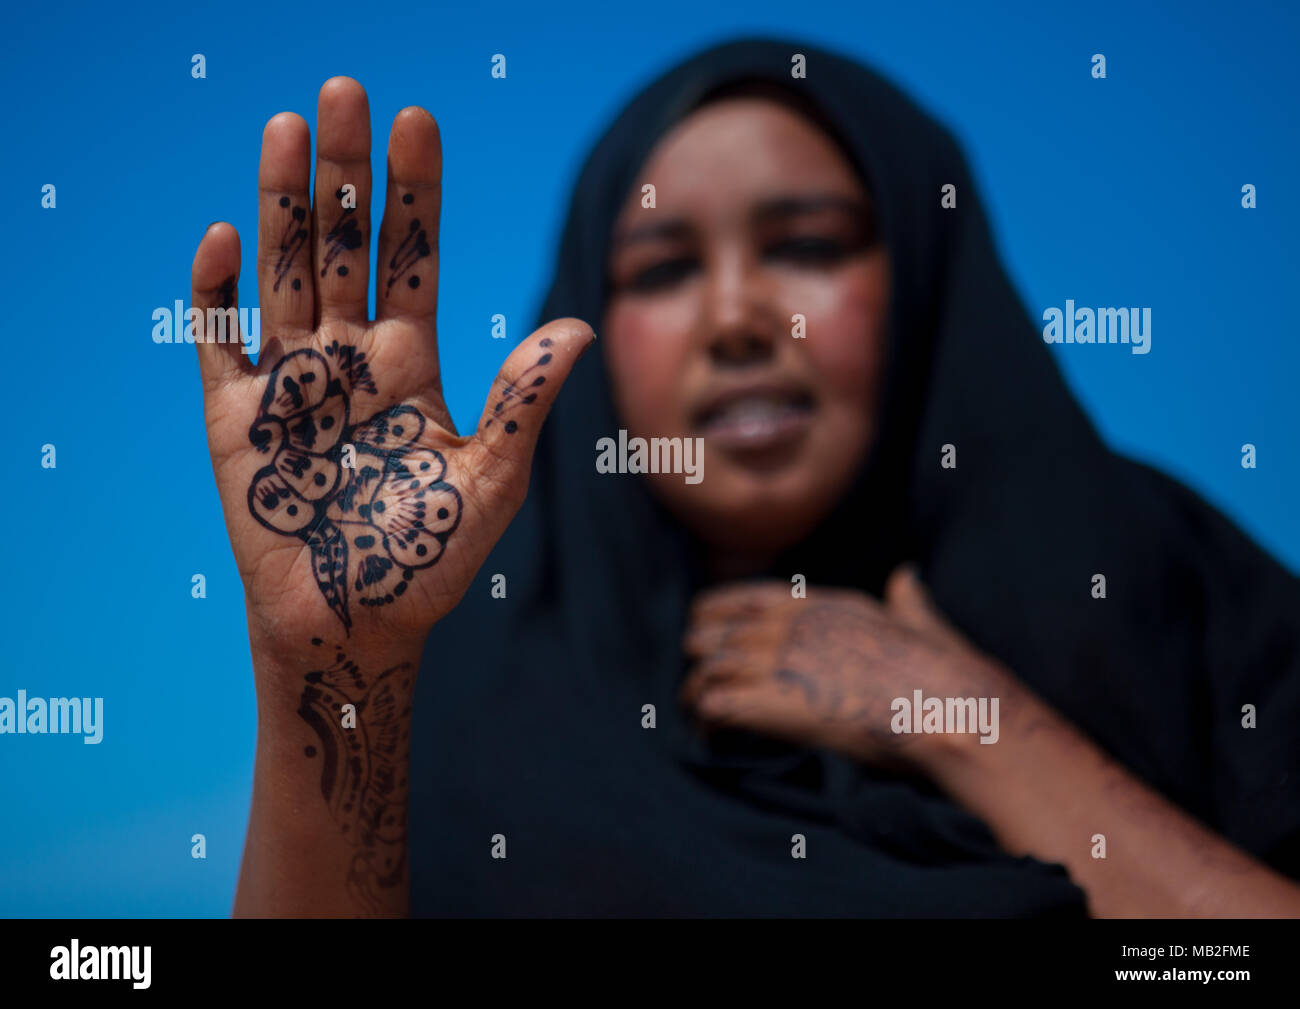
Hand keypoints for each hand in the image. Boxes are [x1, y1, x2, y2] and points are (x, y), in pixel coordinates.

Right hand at [191, 78, 592, 662]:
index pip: (411, 257)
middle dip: (343, 172)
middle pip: (343, 245)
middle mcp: (349, 359)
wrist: (353, 626)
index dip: (413, 192)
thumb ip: (522, 404)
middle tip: (344, 92)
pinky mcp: (235, 420)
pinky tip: (226, 237)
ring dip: (279, 203)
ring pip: (282, 272)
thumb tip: (578, 327)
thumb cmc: (426, 564)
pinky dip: (217, 292)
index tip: (415, 119)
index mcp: (410, 364)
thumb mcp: (489, 483)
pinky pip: (218, 341)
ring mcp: (289, 383)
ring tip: (286, 127)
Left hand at [680, 566, 1016, 770]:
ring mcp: (778, 661)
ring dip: (696, 692)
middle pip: (713, 633)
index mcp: (818, 604)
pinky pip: (714, 704)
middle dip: (701, 657)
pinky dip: (705, 720)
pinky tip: (709, 734)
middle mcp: (790, 626)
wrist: (944, 707)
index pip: (741, 599)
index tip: (701, 631)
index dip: (713, 616)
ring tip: (697, 712)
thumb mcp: (918, 622)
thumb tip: (908, 575)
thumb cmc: (940, 673)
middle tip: (701, 682)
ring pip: (706, 669)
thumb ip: (905, 599)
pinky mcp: (773, 702)